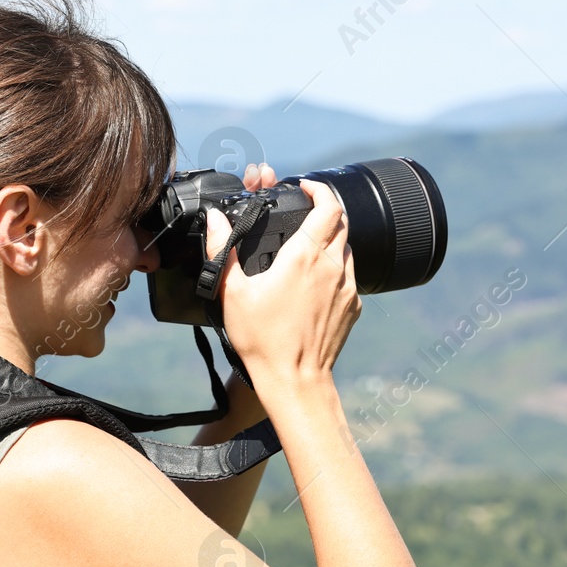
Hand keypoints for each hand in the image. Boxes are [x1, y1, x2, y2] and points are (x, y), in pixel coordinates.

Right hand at [203, 163, 361, 387]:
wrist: (295, 380)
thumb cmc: (262, 339)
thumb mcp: (231, 292)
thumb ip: (221, 249)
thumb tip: (214, 219)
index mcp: (305, 256)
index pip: (328, 206)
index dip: (319, 189)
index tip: (305, 186)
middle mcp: (332, 266)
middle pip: (341, 222)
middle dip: (324, 210)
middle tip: (303, 212)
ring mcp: (347, 286)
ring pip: (347, 248)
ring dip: (330, 239)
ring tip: (305, 247)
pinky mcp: (353, 305)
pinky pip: (348, 275)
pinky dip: (334, 267)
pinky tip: (313, 281)